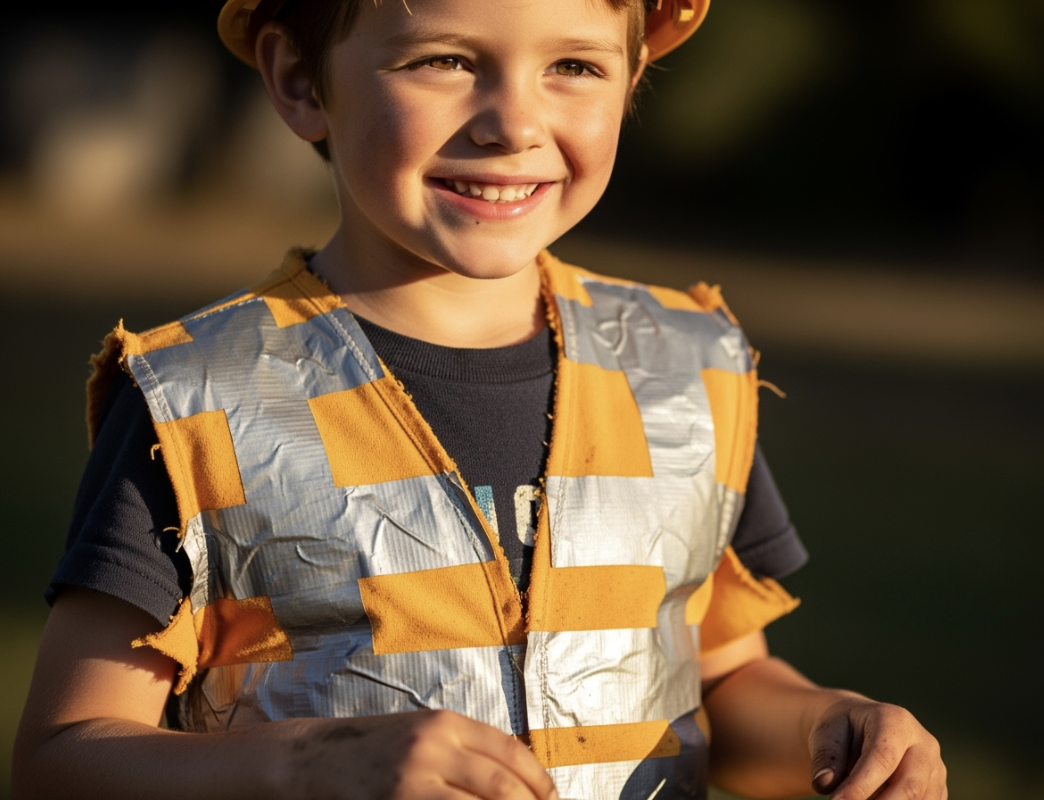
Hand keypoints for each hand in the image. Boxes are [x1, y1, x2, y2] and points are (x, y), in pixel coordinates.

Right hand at [282, 709, 558, 799]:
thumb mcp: (421, 732)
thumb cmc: (372, 748)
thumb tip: (516, 780)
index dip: (538, 780)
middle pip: (502, 787)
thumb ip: (464, 748)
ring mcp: (413, 779)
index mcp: (445, 723)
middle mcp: (433, 747)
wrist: (311, 758)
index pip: (509, 751)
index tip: (552, 799)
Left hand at [808, 695, 945, 799]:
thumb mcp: (826, 734)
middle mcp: (925, 745)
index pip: (882, 758)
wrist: (861, 730)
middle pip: (910, 787)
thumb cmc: (842, 731)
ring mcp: (936, 770)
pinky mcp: (938, 790)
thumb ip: (826, 758)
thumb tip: (824, 784)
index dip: (860, 786)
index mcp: (896, 721)